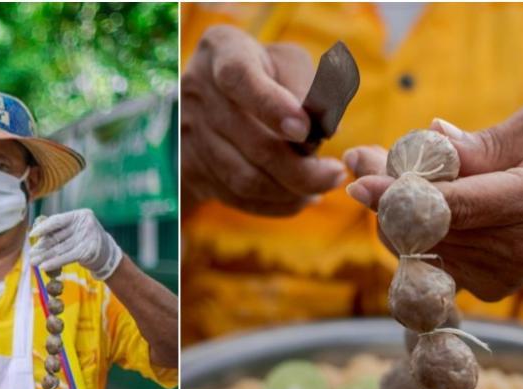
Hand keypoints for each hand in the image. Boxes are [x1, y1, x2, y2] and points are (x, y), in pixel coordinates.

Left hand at [29, 209, 122, 279]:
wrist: (106, 253)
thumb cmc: (85, 239)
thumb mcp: (75, 229)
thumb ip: (59, 229)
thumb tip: (36, 233)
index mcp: (81, 215)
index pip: (57, 220)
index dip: (43, 227)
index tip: (32, 235)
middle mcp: (85, 224)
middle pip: (58, 236)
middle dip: (43, 245)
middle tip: (31, 252)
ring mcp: (88, 238)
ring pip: (61, 248)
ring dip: (45, 256)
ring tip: (33, 261)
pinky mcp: (88, 251)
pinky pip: (67, 257)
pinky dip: (54, 262)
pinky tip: (44, 266)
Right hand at [181, 25, 347, 214]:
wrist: (209, 99)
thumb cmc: (262, 73)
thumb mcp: (287, 62)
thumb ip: (309, 87)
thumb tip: (324, 130)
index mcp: (222, 51)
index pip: (240, 79)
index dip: (272, 106)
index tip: (305, 130)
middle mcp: (197, 92)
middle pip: (252, 142)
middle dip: (301, 167)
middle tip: (334, 174)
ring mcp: (189, 134)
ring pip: (245, 179)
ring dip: (291, 191)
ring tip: (322, 187)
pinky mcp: (190, 169)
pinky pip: (237, 198)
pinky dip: (274, 204)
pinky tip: (299, 197)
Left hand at [345, 98, 522, 300]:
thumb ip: (485, 139)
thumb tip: (432, 138)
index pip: (455, 205)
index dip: (402, 196)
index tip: (359, 182)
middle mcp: (519, 248)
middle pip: (426, 226)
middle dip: (388, 192)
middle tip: (362, 159)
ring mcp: (501, 277)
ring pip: (419, 243)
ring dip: (397, 209)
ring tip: (401, 174)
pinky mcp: (486, 289)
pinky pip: (430, 256)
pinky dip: (416, 228)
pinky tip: (427, 204)